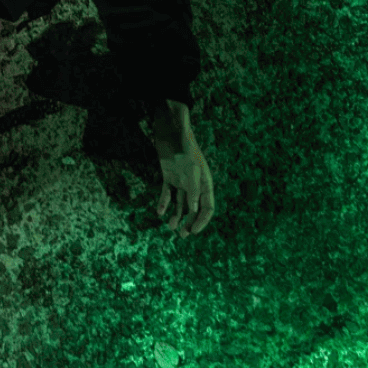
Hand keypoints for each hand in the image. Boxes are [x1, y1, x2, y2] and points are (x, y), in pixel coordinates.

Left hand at [145, 99, 214, 235]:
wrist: (170, 131)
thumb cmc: (183, 148)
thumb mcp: (190, 169)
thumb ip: (193, 190)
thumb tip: (192, 210)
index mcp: (205, 183)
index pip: (208, 207)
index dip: (202, 221)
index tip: (193, 231)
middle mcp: (194, 184)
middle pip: (194, 209)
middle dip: (189, 222)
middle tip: (182, 236)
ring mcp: (181, 180)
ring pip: (180, 203)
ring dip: (176, 216)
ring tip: (170, 227)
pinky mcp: (169, 176)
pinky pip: (167, 194)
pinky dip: (164, 203)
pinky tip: (159, 213)